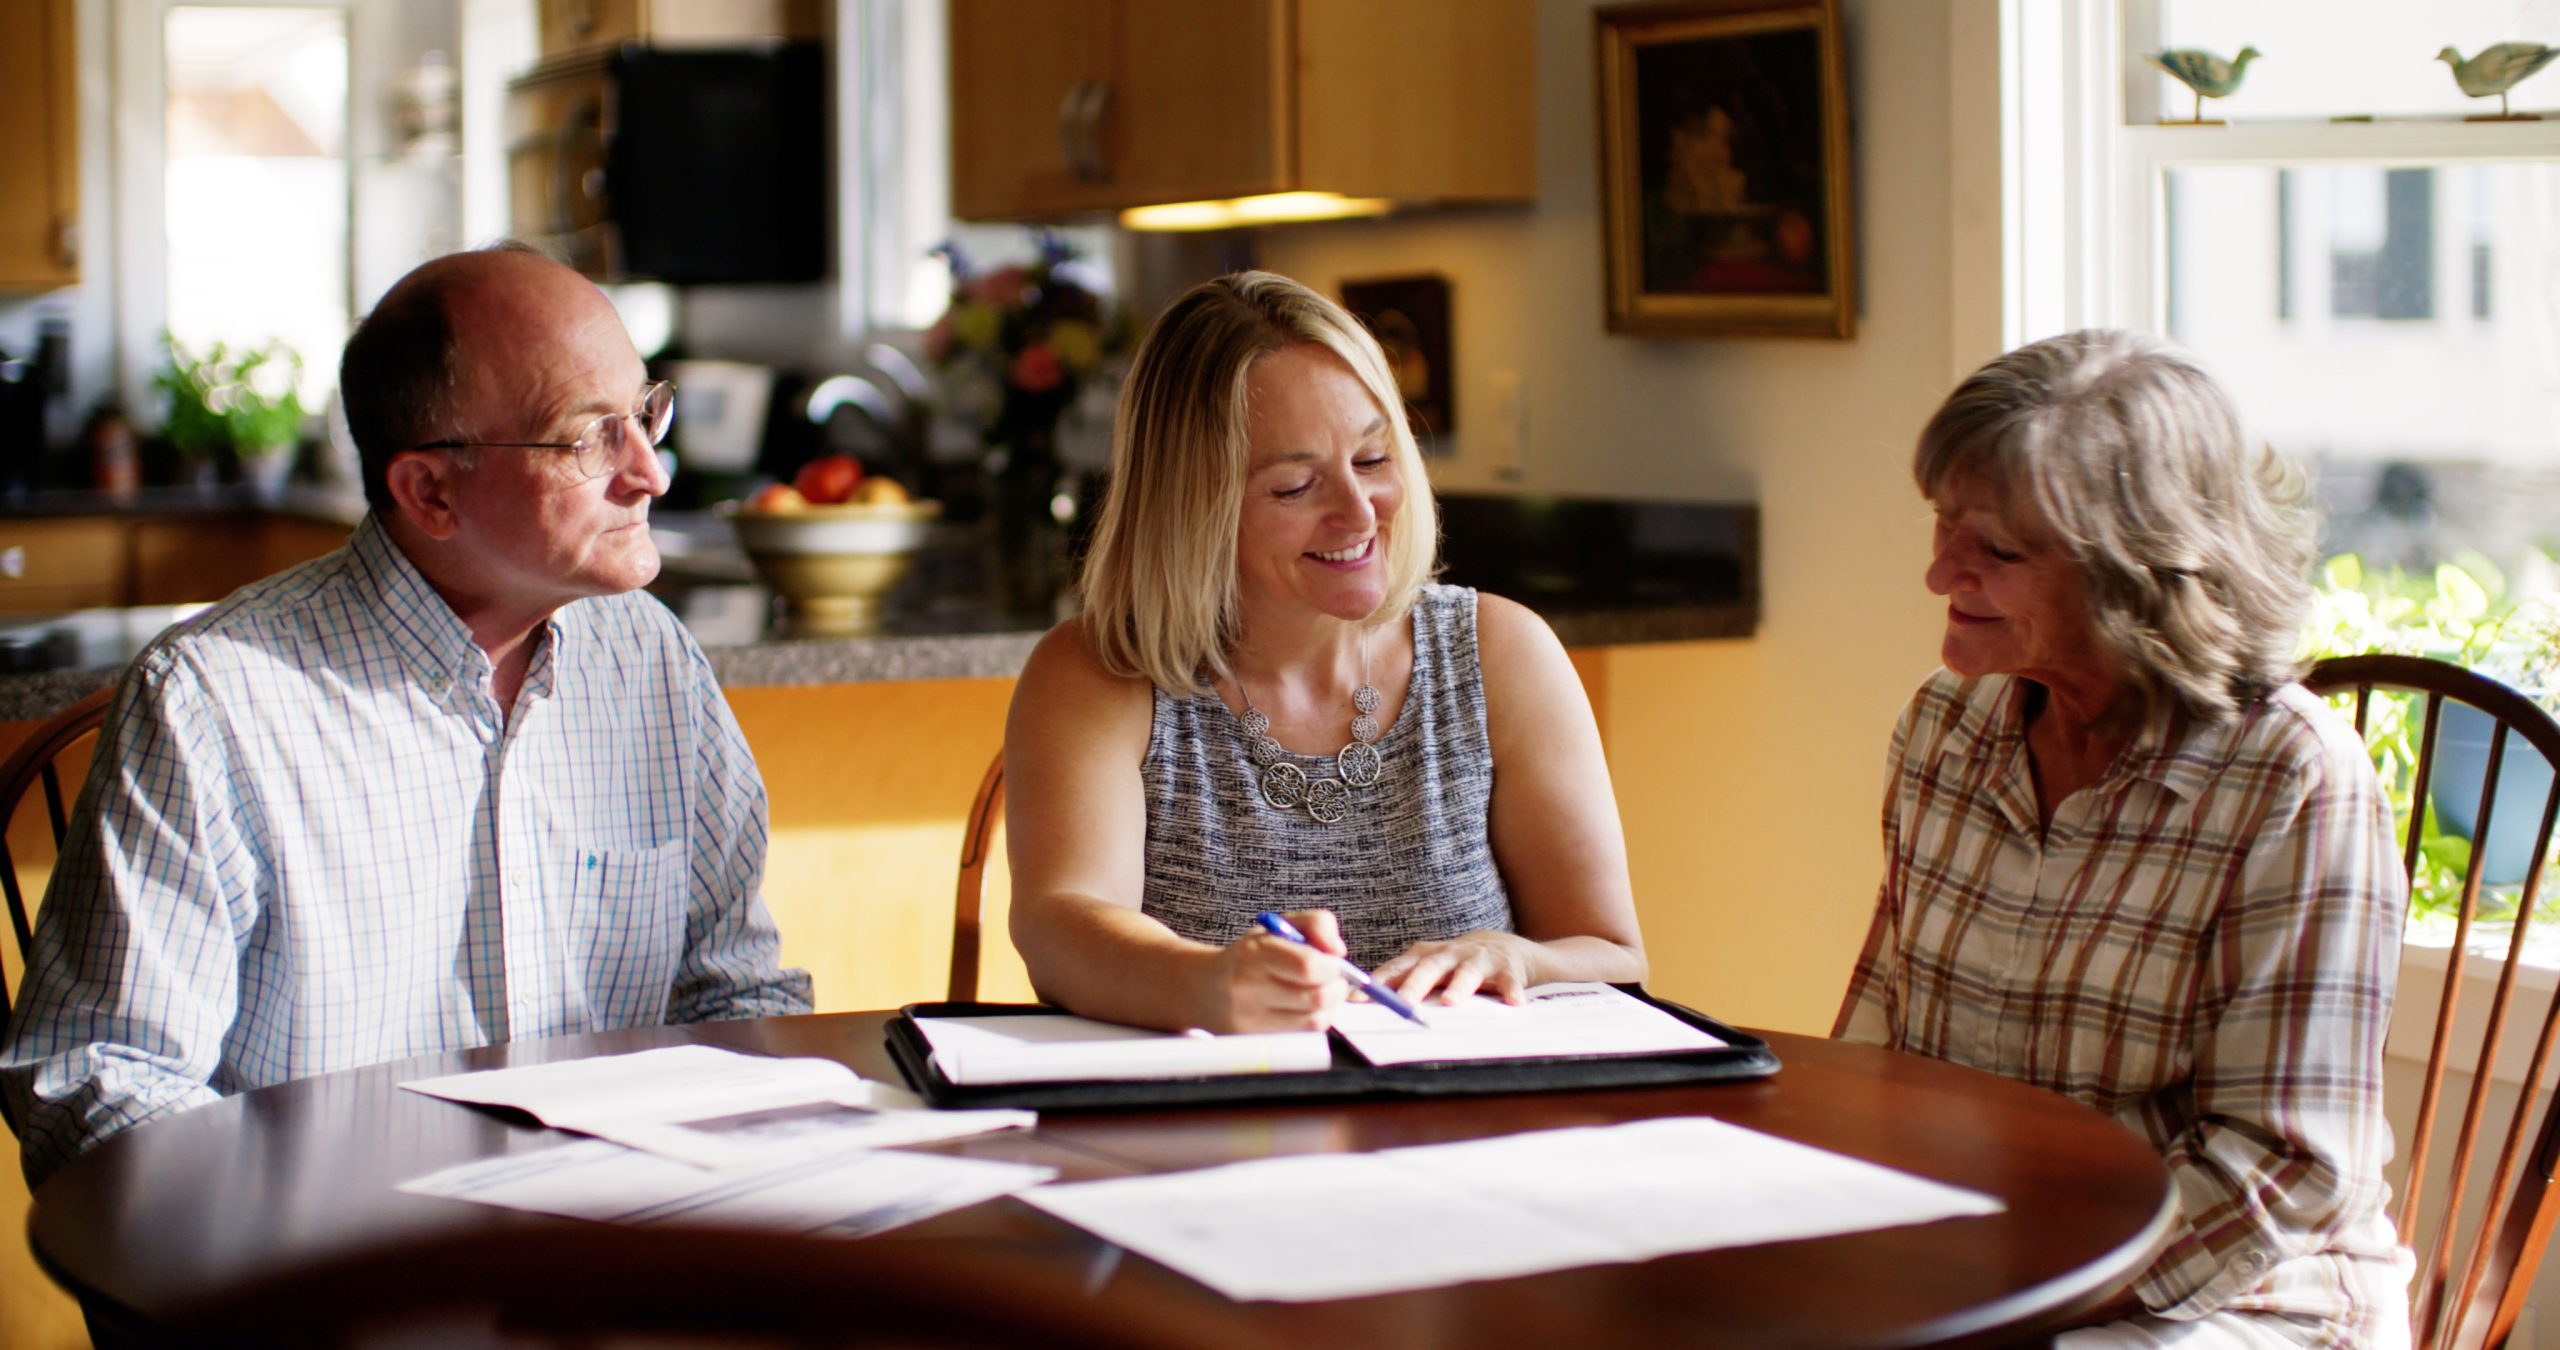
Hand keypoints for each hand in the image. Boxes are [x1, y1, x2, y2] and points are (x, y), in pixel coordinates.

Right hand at [1197, 908, 1347, 1032]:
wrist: (1203, 989)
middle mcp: (1250, 989)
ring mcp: (1252, 1020)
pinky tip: (1304, 1008)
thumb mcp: (1277, 926)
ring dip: (1328, 1006)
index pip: (1308, 966)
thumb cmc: (1247, 956)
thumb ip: (1317, 924)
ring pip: (1315, 1020)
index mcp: (1255, 954)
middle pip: (1317, 997)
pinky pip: (1303, 1034)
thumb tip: (1339, 951)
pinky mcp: (1258, 1041)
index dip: (1332, 966)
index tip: (1332, 961)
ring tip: (1318, 992)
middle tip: (1332, 979)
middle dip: (1336, 987)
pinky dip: (1313, 1020)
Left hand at [1373, 930, 1540, 1006]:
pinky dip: (1511, 990)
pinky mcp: (1506, 968)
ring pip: (1467, 972)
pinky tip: (1513, 1003)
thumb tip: (1360, 1003)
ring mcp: (1478, 959)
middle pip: (1429, 968)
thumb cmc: (1455, 964)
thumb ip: (1401, 981)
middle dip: (1414, 985)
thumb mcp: (1427, 967)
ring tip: (1451, 1001)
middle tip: (1403, 1003)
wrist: (1502, 946)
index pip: (1397, 968)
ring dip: (1458, 986)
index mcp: (1425, 956)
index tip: (1358, 998)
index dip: (1378, 983)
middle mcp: (1449, 954)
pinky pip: (1508, 980)